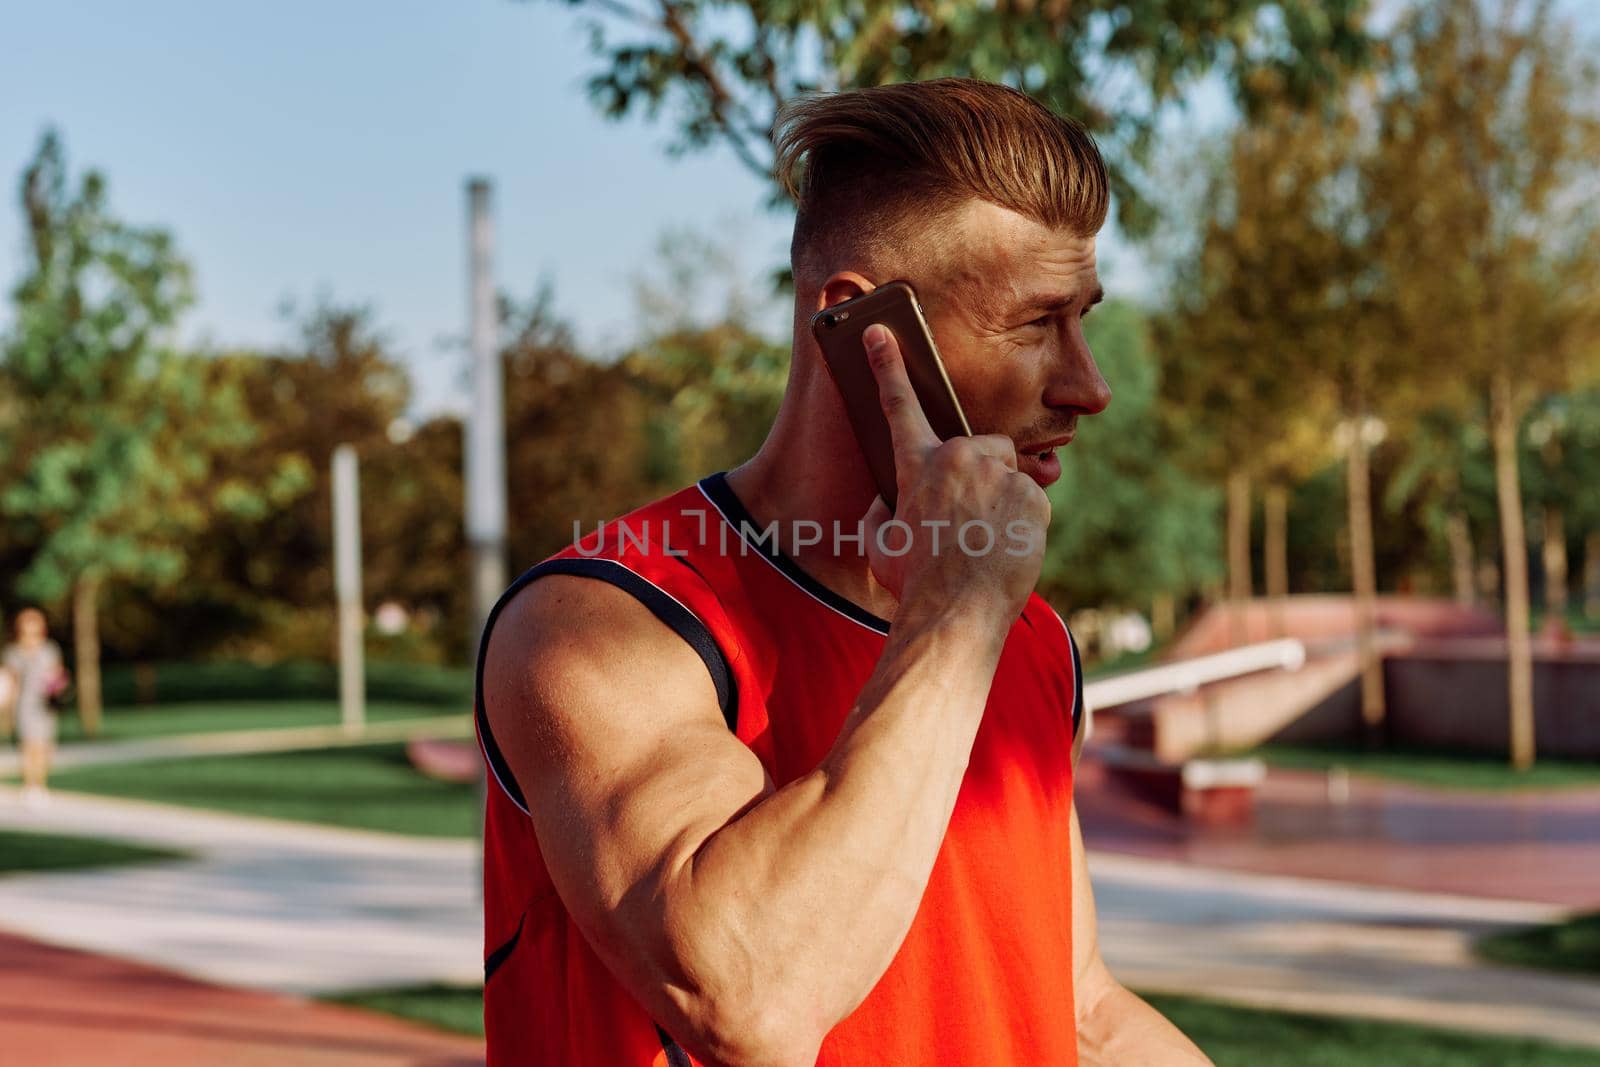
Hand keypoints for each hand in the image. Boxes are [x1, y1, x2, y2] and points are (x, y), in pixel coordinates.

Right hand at [859, 323, 1049, 626]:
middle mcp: (959, 459)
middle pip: (978, 447)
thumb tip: (888, 502)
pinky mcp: (1031, 495)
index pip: (898, 404)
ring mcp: (999, 475)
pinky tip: (1005, 550)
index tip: (880, 331)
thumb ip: (883, 512)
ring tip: (985, 543)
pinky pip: (1030, 501)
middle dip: (978, 473)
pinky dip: (1022, 523)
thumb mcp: (880, 546)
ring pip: (1006, 476)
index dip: (886, 365)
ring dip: (1000, 501)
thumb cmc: (915, 583)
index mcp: (917, 466)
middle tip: (967, 518)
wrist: (956, 612)